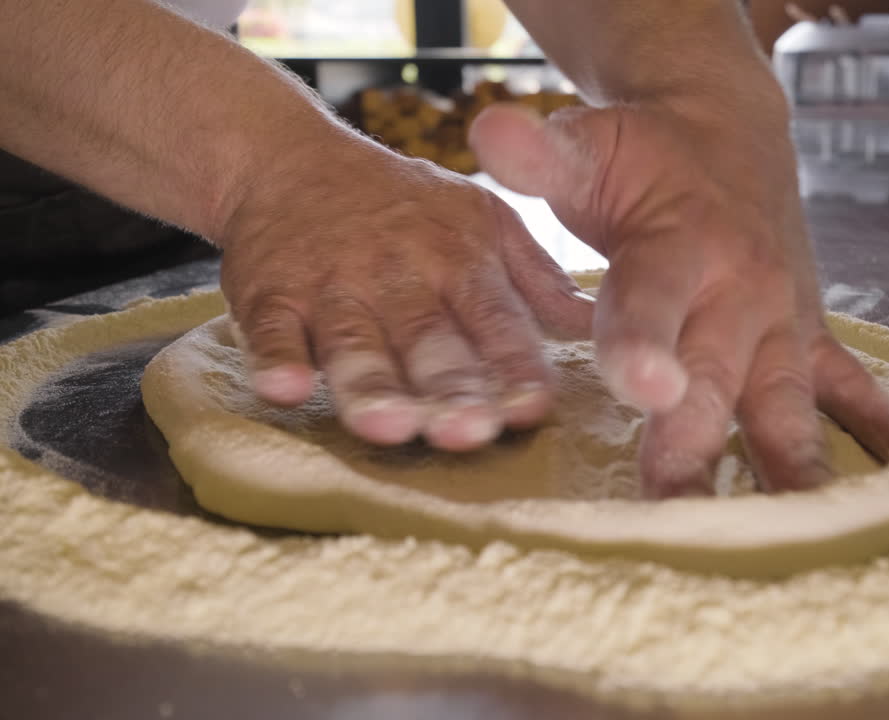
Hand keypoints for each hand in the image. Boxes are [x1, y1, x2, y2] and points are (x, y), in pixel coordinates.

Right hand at [217, 135, 593, 450]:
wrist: (291, 159)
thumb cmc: (405, 206)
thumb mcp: (483, 221)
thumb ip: (536, 279)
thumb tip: (600, 326)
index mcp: (460, 261)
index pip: (494, 319)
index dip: (513, 364)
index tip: (534, 407)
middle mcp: (400, 276)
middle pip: (427, 341)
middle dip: (449, 388)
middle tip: (470, 433)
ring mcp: (333, 285)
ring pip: (353, 343)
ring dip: (370, 387)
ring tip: (389, 428)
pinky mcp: (270, 292)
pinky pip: (270, 329)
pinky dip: (273, 359)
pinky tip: (283, 390)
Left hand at [470, 85, 888, 496]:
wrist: (729, 135)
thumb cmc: (644, 155)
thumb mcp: (589, 144)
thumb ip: (542, 155)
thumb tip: (488, 131)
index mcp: (681, 244)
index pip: (655, 298)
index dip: (644, 344)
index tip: (641, 389)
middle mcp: (741, 290)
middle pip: (717, 378)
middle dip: (697, 445)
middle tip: (676, 509)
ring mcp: (783, 322)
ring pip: (786, 405)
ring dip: (789, 470)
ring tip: (799, 534)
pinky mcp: (809, 339)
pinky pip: (852, 387)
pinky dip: (885, 427)